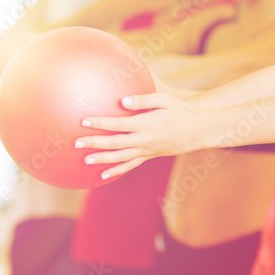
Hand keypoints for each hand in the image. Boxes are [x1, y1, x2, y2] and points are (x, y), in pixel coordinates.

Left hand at [75, 92, 201, 178]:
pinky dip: (117, 170)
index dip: (101, 123)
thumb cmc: (181, 111)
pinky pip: (130, 165)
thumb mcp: (165, 100)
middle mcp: (144, 140)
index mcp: (146, 124)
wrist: (197, 131)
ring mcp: (146, 151)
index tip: (84, 120)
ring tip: (85, 160)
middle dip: (95, 143)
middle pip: (115, 144)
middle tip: (77, 142)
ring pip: (120, 158)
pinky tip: (103, 175)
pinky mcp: (149, 156)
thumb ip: (143, 99)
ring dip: (102, 159)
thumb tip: (123, 100)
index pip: (118, 124)